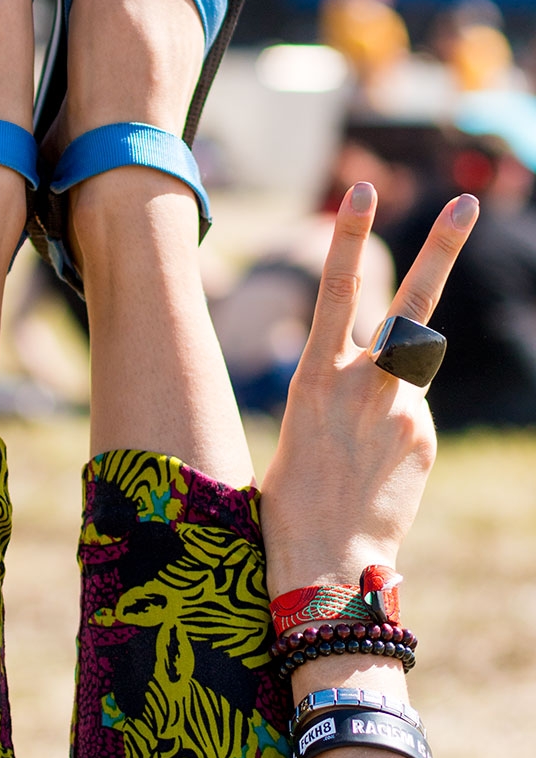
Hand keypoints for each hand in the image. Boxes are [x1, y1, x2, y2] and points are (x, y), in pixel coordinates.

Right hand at [260, 184, 477, 599]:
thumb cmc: (291, 500)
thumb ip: (341, 390)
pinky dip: (396, 437)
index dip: (347, 236)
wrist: (327, 567)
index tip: (361, 189)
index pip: (334, 290)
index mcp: (313, 377)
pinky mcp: (425, 438)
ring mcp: (401, 410)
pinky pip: (414, 419)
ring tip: (360, 460)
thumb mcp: (300, 429)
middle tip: (465, 200)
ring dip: (389, 398)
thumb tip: (391, 379)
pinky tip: (376, 477)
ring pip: (408, 376)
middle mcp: (363, 384)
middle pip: (411, 303)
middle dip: (440, 247)